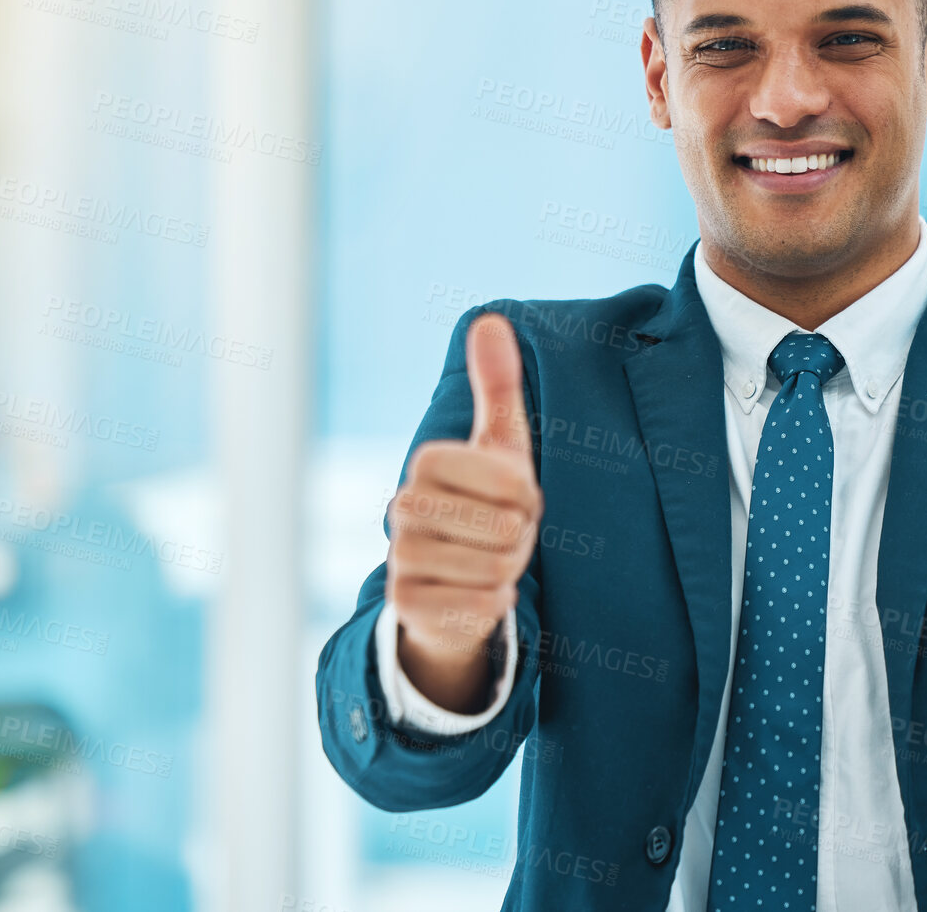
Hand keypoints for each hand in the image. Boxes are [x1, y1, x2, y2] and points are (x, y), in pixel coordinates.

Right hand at [386, 313, 541, 711]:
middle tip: (503, 536)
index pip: (510, 480)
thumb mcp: (500, 446)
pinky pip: (481, 607)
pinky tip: (476, 595)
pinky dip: (494, 605)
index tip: (514, 498)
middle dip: (520, 538)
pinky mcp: (407, 607)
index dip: (527, 494)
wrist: (452, 584)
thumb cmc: (486, 508)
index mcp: (427, 462)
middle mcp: (403, 507)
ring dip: (508, 573)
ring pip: (497, 570)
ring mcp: (400, 559)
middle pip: (507, 528)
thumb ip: (497, 386)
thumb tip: (490, 319)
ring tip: (489, 564)